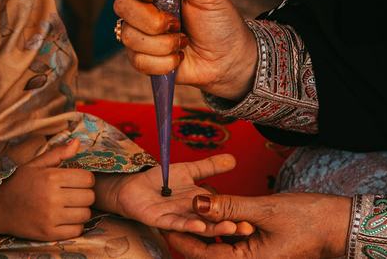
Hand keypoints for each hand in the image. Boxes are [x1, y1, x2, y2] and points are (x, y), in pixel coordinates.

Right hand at [0, 139, 94, 240]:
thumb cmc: (18, 183)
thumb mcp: (35, 164)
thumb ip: (58, 153)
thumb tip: (77, 143)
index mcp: (51, 178)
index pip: (88, 179)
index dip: (86, 179)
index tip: (77, 181)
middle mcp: (52, 198)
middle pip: (89, 197)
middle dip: (85, 194)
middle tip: (74, 194)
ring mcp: (50, 218)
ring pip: (85, 214)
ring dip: (81, 210)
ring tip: (70, 207)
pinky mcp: (48, 234)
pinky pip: (76, 231)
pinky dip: (75, 226)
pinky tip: (65, 219)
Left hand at [95, 154, 253, 236]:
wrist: (132, 186)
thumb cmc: (160, 181)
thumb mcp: (189, 170)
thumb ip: (210, 167)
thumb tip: (233, 159)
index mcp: (200, 205)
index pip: (221, 212)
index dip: (236, 215)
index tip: (254, 218)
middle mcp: (191, 215)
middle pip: (213, 223)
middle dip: (230, 225)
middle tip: (248, 227)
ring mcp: (176, 219)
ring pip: (198, 226)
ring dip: (213, 228)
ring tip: (230, 228)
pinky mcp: (159, 220)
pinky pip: (175, 224)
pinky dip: (187, 225)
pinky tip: (199, 226)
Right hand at [113, 0, 256, 100]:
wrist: (228, 59)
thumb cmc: (220, 22)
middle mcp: (143, 4)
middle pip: (121, 5)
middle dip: (152, 20)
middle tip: (177, 23)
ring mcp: (140, 30)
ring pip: (128, 36)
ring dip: (162, 43)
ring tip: (183, 41)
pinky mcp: (142, 56)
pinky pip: (137, 60)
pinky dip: (163, 62)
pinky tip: (178, 56)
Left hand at [166, 193, 351, 258]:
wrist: (338, 224)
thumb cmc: (308, 218)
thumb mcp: (265, 209)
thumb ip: (230, 207)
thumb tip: (197, 203)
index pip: (204, 256)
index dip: (182, 241)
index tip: (163, 225)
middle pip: (209, 254)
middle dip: (190, 237)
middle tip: (169, 217)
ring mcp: (255, 257)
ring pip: (221, 247)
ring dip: (206, 231)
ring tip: (187, 211)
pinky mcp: (260, 248)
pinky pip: (234, 241)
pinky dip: (223, 228)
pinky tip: (214, 211)